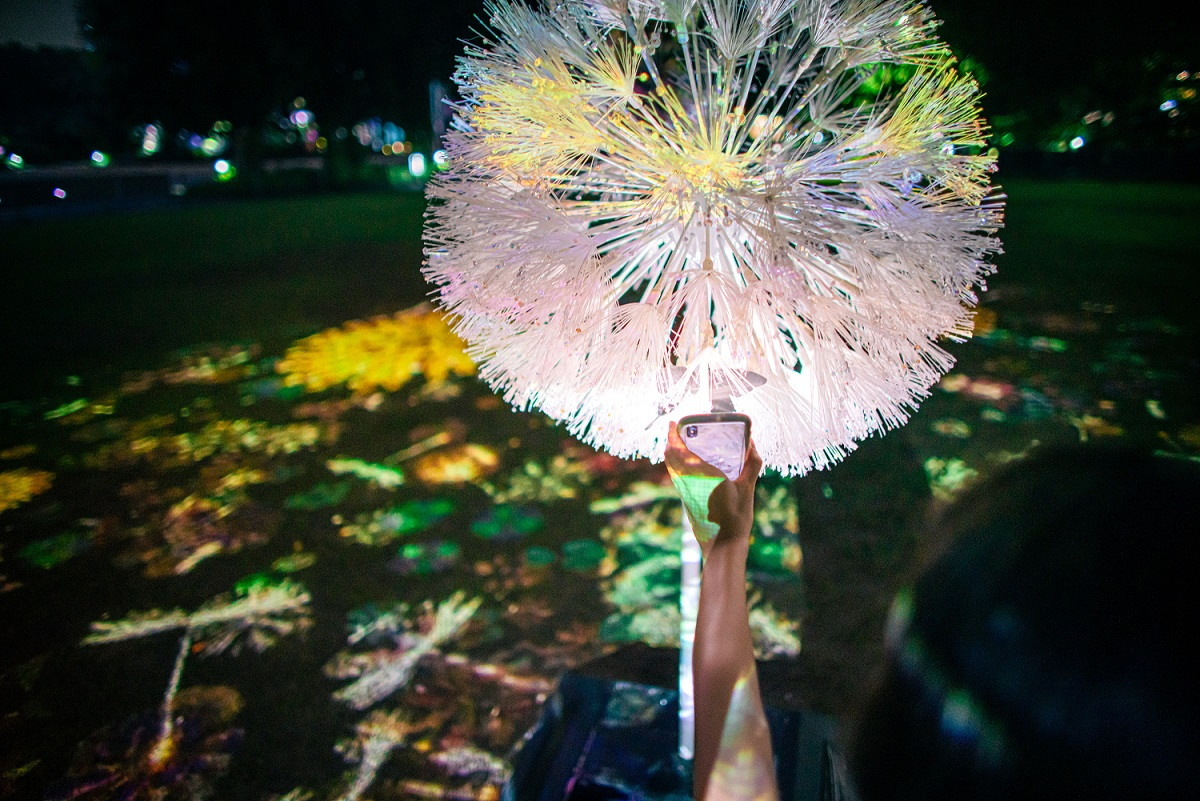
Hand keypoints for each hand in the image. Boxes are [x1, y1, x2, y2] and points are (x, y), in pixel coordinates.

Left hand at [665, 421, 762, 556]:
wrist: (723, 546)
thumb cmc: (736, 518)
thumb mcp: (747, 488)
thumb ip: (751, 464)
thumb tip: (752, 444)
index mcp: (704, 476)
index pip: (681, 450)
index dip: (673, 434)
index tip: (673, 422)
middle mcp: (689, 482)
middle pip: (670, 456)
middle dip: (670, 439)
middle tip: (675, 428)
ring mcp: (684, 491)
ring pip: (671, 466)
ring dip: (672, 451)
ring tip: (679, 441)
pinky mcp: (685, 499)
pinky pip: (676, 476)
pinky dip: (676, 464)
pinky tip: (686, 463)